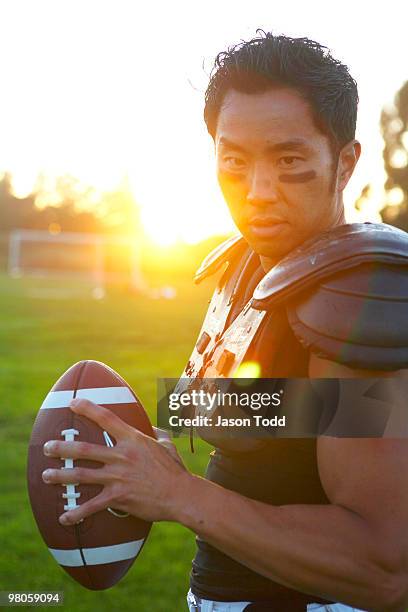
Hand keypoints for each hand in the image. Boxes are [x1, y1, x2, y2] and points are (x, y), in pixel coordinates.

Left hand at [42, 398, 189, 524]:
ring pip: (82, 475)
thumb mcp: (166, 445)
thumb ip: (157, 434)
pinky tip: (64, 518)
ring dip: (61, 476)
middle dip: (62, 448)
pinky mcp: (118, 497)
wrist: (181, 494)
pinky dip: (77, 513)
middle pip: (85, 449)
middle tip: (47, 447)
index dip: (87, 408)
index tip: (73, 403)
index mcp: (132, 439)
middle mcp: (121, 456)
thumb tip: (154, 428)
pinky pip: (92, 505)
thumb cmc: (175, 469)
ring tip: (46, 476)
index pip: (106, 418)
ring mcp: (118, 477)